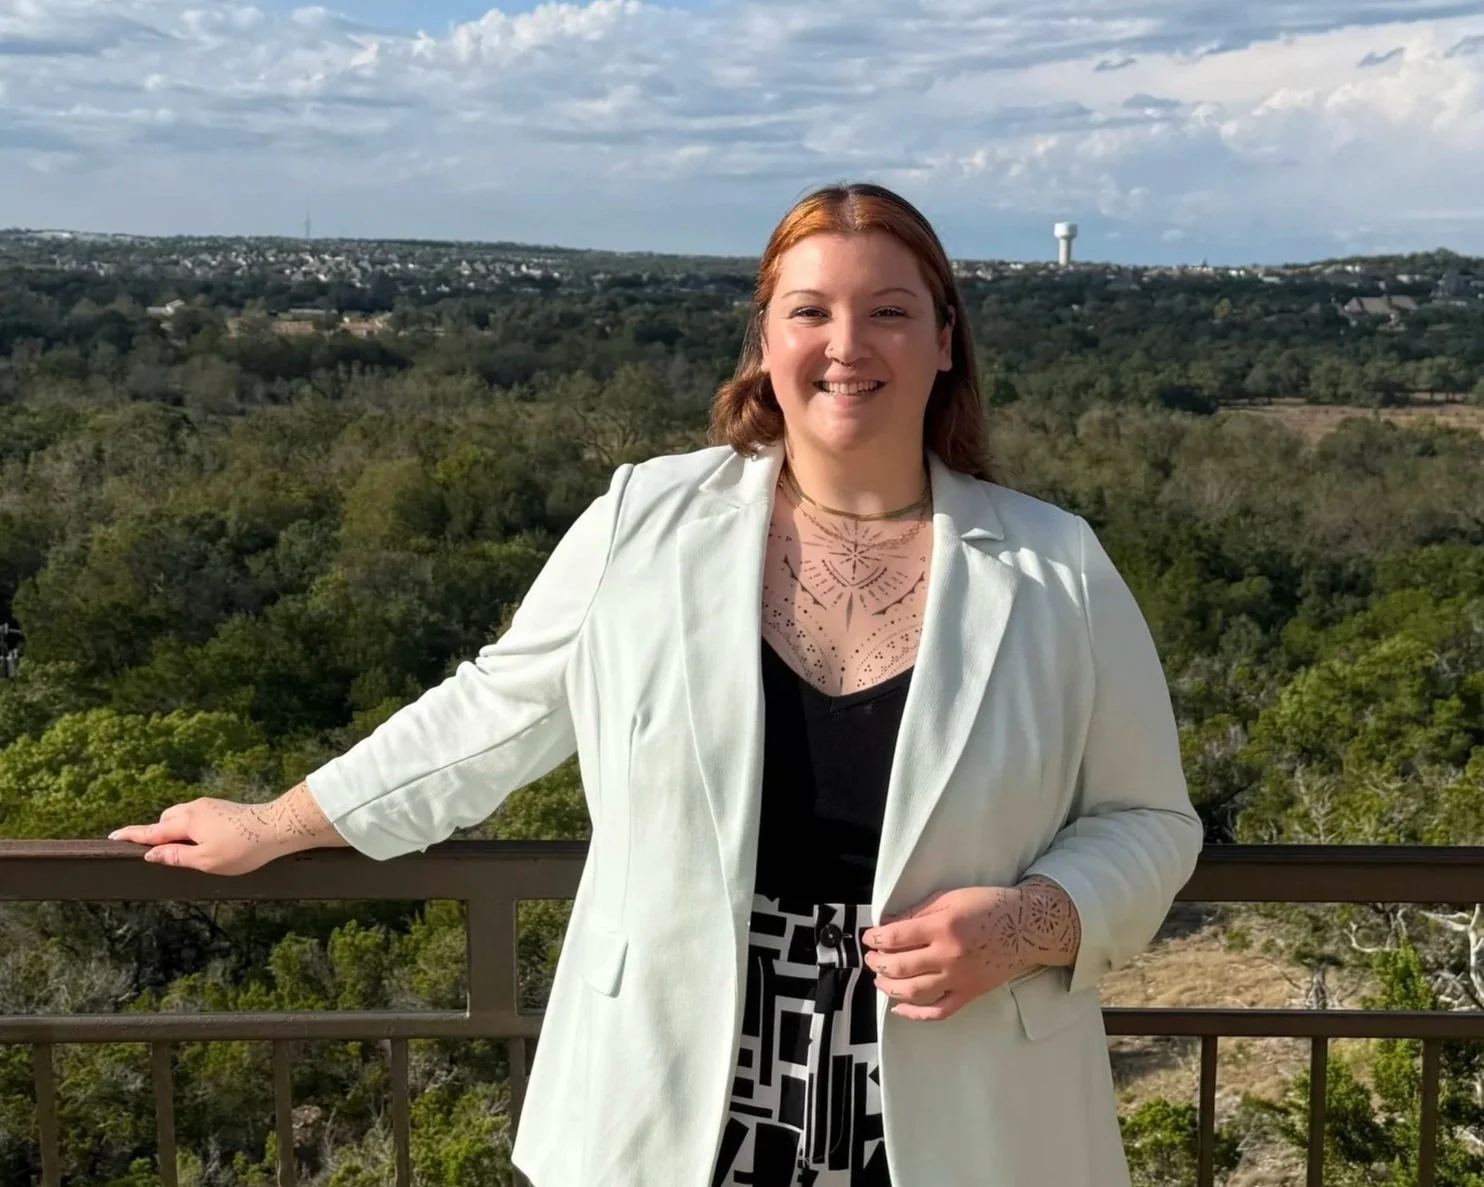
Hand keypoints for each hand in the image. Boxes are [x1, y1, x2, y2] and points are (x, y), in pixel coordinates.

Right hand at [107, 787, 336, 874]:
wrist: (279, 827)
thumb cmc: (243, 848)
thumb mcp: (205, 860)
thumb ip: (176, 856)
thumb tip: (151, 854)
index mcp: (186, 821)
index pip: (151, 831)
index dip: (131, 836)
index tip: (112, 837)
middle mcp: (194, 808)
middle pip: (166, 821)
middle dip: (158, 835)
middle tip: (160, 855)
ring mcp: (210, 806)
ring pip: (183, 818)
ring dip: (177, 832)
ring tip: (187, 852)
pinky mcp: (223, 808)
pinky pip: (197, 817)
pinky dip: (192, 829)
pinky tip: (205, 842)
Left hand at [863, 882, 1077, 1021]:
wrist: (1026, 928)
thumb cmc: (987, 906)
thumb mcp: (950, 898)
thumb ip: (918, 912)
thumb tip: (889, 926)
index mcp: (942, 927)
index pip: (897, 937)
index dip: (876, 939)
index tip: (868, 938)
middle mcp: (948, 956)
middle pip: (900, 967)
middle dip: (878, 963)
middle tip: (871, 958)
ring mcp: (958, 979)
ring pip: (913, 992)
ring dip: (889, 987)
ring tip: (880, 979)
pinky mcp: (968, 994)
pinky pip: (938, 1011)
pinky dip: (915, 1014)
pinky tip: (899, 1008)